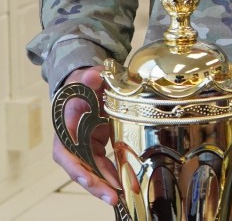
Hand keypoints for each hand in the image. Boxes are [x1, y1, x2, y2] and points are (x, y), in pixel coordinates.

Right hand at [52, 66, 119, 205]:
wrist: (87, 84)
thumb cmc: (81, 83)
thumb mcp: (83, 78)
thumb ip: (88, 78)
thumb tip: (93, 75)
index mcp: (65, 126)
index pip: (65, 152)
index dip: (76, 167)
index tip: (87, 178)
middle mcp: (73, 141)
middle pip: (80, 168)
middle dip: (95, 183)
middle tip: (112, 195)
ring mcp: (85, 145)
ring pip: (93, 169)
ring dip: (106, 183)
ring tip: (122, 193)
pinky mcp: (96, 146)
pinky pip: (103, 163)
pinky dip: (113, 173)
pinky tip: (125, 180)